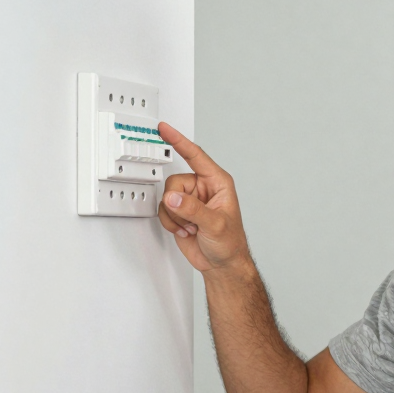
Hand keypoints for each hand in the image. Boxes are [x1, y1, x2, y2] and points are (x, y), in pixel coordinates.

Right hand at [155, 123, 251, 273]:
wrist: (222, 264)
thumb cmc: (229, 243)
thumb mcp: (215, 225)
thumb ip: (193, 210)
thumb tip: (173, 198)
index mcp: (217, 182)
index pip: (195, 155)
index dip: (179, 141)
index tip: (164, 128)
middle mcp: (202, 188)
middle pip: (174, 182)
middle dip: (178, 204)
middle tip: (191, 219)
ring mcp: (190, 200)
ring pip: (167, 197)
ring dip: (175, 216)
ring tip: (192, 226)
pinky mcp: (179, 212)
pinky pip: (163, 210)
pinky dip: (171, 223)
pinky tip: (186, 230)